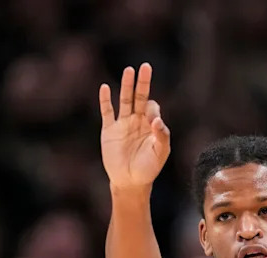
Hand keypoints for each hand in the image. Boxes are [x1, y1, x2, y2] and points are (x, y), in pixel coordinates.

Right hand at [99, 63, 170, 188]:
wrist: (129, 181)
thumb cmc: (148, 168)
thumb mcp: (160, 153)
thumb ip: (161, 136)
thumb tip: (157, 120)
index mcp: (151, 126)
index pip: (152, 108)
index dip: (152, 110)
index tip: (151, 121)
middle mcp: (137, 121)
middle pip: (140, 97)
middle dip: (143, 83)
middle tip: (146, 66)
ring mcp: (122, 124)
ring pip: (124, 100)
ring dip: (126, 86)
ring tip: (129, 70)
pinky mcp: (109, 130)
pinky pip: (107, 111)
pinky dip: (105, 100)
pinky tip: (105, 87)